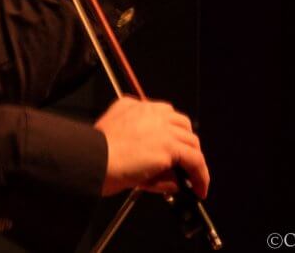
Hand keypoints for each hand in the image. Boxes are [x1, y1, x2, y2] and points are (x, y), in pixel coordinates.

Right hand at [94, 96, 208, 197]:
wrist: (93, 160)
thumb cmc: (95, 154)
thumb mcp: (114, 135)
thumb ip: (134, 138)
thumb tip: (152, 156)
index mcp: (133, 106)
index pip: (163, 114)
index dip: (171, 133)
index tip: (172, 147)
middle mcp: (150, 112)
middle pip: (182, 125)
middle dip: (185, 144)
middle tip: (184, 164)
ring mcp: (162, 128)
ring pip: (191, 142)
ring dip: (194, 162)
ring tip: (194, 180)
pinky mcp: (169, 147)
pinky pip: (195, 160)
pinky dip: (201, 175)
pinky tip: (200, 188)